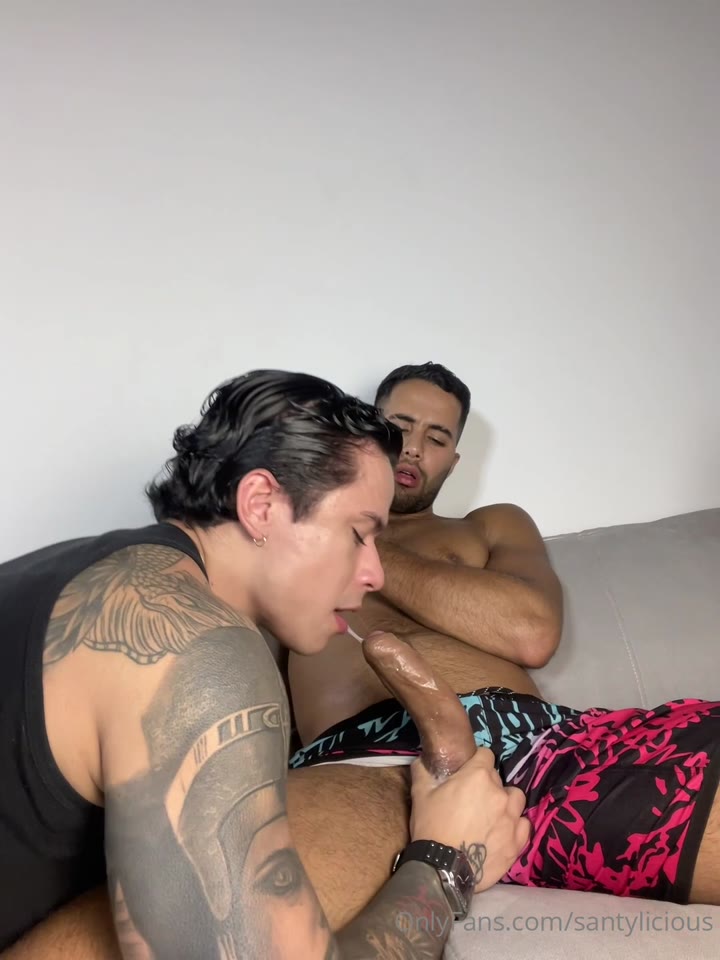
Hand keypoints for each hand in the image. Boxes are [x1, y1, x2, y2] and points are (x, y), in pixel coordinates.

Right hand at [408, 746, 529, 891]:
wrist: (442, 869)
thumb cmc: (431, 827)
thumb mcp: (420, 794)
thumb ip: (423, 771)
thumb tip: (424, 760)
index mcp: (478, 776)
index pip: (485, 755)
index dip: (476, 762)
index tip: (467, 772)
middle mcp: (499, 792)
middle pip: (498, 778)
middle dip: (487, 784)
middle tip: (473, 799)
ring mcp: (511, 818)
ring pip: (516, 798)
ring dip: (506, 802)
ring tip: (493, 814)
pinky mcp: (517, 842)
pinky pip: (524, 825)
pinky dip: (515, 825)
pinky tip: (503, 831)